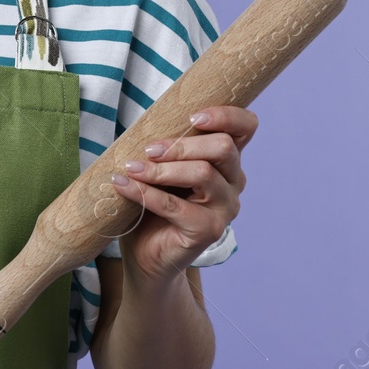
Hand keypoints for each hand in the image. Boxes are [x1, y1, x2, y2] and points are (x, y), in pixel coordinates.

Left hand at [108, 105, 256, 284]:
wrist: (146, 253)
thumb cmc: (153, 203)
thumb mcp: (163, 166)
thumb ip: (166, 146)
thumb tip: (145, 122)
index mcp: (227, 160)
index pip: (246, 128)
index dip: (226, 115)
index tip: (192, 116)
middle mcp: (233, 182)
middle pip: (224, 148)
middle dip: (182, 144)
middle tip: (149, 149)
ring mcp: (225, 208)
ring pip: (203, 174)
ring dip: (161, 169)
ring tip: (131, 167)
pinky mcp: (209, 231)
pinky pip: (176, 206)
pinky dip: (145, 193)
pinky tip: (122, 185)